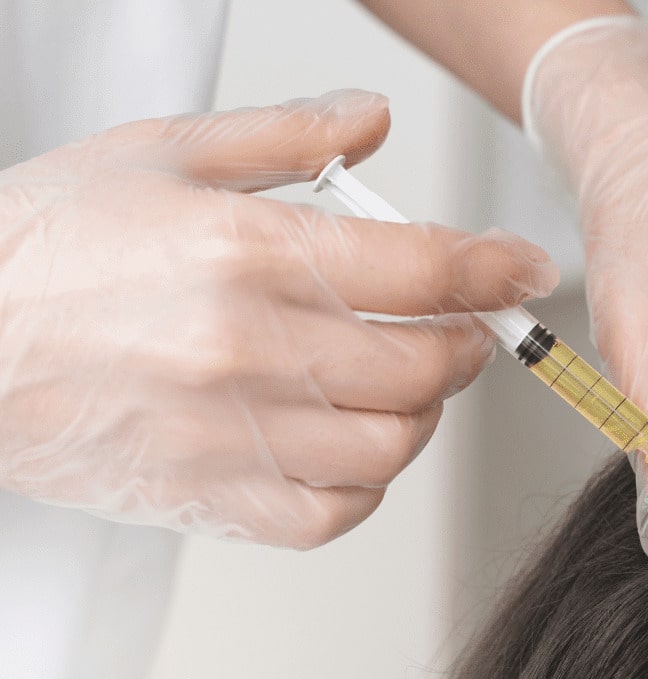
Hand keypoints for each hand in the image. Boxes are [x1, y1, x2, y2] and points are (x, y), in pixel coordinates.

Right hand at [0, 90, 556, 546]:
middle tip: (461, 326)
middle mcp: (246, 350)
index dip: (494, 269)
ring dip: (423, 414)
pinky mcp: (208, 499)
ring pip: (391, 446)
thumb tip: (374, 119)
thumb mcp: (161, 155)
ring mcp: (229, 435)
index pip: (424, 269)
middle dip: (466, 343)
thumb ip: (286, 137)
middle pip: (425, 367)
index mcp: (245, 253)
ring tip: (407, 383)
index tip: (522, 269)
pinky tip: (351, 442)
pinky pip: (330, 514)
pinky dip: (365, 483)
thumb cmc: (44, 248)